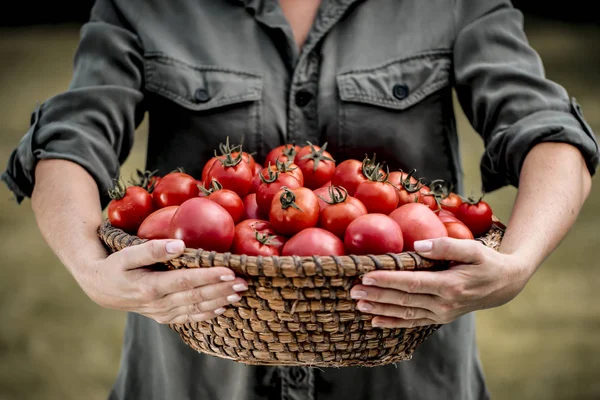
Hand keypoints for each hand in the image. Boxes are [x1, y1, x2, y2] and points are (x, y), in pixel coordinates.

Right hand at [77, 239, 247, 323]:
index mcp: (150, 287)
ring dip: (219, 301)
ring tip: (239, 293)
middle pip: (196, 297)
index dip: (209, 277)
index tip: (229, 271)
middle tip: (243, 282)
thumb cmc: (115, 266)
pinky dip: (207, 313)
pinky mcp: (165, 316)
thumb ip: (152, 249)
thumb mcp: (127, 254)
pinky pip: (189, 317)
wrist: (101, 288)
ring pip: (196, 309)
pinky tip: (222, 307)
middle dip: (221, 290)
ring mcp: (162, 313)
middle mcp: (158, 304)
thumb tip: (179, 245)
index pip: (185, 282)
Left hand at [350, 237, 532, 327]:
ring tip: (358, 303)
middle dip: (376, 295)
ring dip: (379, 308)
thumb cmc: (486, 261)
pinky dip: (392, 322)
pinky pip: (412, 322)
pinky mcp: (439, 318)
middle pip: (403, 300)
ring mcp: (441, 314)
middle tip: (353, 290)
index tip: (367, 276)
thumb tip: (418, 245)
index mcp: (450, 285)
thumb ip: (446, 246)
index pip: (412, 283)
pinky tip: (374, 320)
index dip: (388, 280)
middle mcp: (444, 304)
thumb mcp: (472, 249)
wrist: (504, 285)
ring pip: (404, 313)